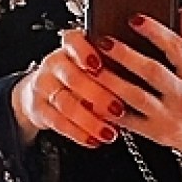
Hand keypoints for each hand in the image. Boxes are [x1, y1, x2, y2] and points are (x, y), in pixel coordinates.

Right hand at [11, 29, 125, 146]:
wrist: (44, 91)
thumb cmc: (80, 75)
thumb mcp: (94, 65)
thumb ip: (112, 65)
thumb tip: (142, 72)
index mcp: (70, 47)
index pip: (72, 41)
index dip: (84, 52)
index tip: (99, 65)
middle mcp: (54, 64)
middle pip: (72, 77)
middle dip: (97, 95)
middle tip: (118, 109)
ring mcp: (43, 87)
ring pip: (65, 103)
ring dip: (90, 120)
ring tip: (110, 132)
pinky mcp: (39, 109)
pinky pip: (57, 122)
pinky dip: (78, 133)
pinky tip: (94, 140)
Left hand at [92, 8, 181, 153]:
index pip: (177, 49)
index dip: (156, 32)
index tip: (135, 19)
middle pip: (153, 72)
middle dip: (126, 55)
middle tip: (104, 42)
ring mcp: (169, 116)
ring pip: (137, 97)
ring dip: (112, 81)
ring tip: (93, 67)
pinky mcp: (154, 132)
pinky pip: (129, 121)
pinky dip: (110, 109)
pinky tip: (94, 96)